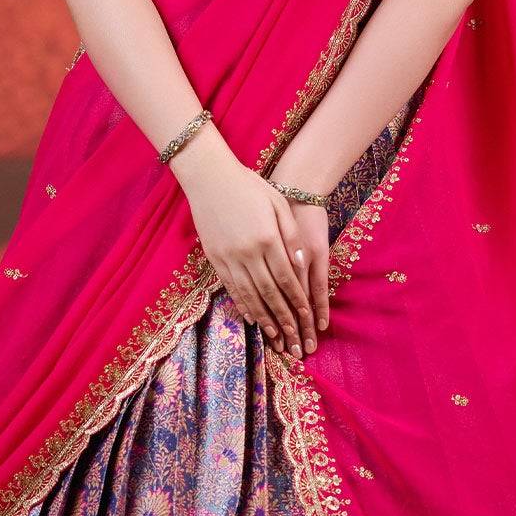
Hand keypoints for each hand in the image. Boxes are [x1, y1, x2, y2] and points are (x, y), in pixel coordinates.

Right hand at [168, 127, 318, 354]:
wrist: (210, 178)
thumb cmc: (249, 186)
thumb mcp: (277, 204)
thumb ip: (291, 235)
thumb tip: (302, 264)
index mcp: (267, 238)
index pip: (286, 278)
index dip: (297, 300)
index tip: (306, 317)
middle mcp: (248, 252)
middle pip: (269, 292)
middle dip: (283, 317)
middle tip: (293, 337)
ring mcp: (228, 257)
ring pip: (249, 295)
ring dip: (263, 318)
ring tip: (274, 336)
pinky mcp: (214, 258)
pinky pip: (230, 287)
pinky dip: (242, 304)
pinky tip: (251, 317)